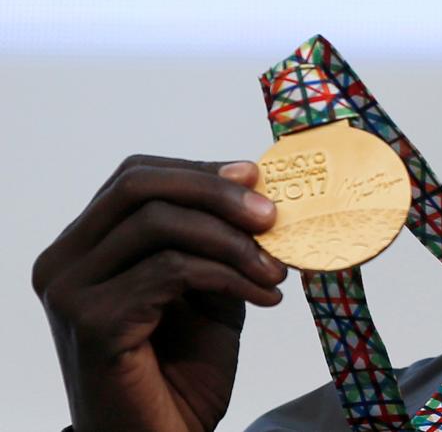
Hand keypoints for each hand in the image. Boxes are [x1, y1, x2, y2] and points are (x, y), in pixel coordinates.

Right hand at [33, 156, 286, 431]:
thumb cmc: (182, 371)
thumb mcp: (208, 289)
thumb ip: (218, 241)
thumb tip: (259, 187)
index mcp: (85, 246)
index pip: (136, 178)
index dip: (200, 171)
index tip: (257, 179)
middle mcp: (65, 262)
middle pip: (139, 186)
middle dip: (216, 192)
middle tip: (272, 216)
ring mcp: (71, 290)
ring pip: (158, 224)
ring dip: (232, 241)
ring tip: (276, 270)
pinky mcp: (93, 321)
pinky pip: (172, 271)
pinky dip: (228, 275)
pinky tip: (263, 296)